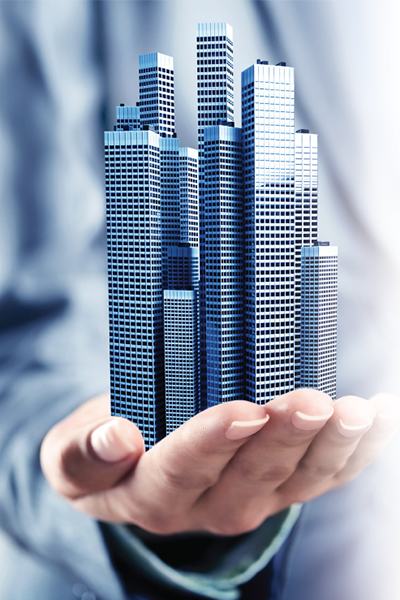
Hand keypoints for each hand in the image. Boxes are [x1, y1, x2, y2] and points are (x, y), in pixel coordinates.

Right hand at [40, 389, 398, 534]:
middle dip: (284, 438)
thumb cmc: (107, 453)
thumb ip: (82, 453)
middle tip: (310, 402)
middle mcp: (210, 505)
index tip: (242, 410)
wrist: (138, 469)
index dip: (213, 442)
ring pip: (301, 479)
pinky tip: (382, 416)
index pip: (182, 470)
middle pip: (252, 475)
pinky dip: (360, 449)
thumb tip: (115, 438)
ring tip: (358, 413)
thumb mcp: (70, 454)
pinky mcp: (286, 485)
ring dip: (333, 446)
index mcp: (153, 495)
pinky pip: (329, 474)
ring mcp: (256, 498)